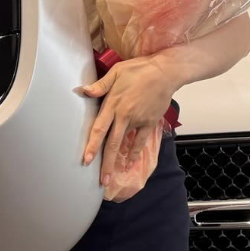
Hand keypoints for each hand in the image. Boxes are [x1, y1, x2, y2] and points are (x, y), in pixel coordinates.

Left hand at [77, 54, 178, 169]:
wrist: (166, 72)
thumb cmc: (139, 69)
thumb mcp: (116, 72)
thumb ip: (100, 85)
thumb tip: (83, 91)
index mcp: (113, 105)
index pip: (99, 129)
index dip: (92, 146)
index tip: (86, 161)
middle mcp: (124, 116)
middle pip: (112, 144)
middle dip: (105, 163)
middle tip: (101, 181)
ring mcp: (138, 121)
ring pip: (124, 145)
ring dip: (118, 161)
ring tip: (113, 176)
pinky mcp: (149, 122)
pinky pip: (140, 141)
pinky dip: (134, 152)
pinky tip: (130, 162)